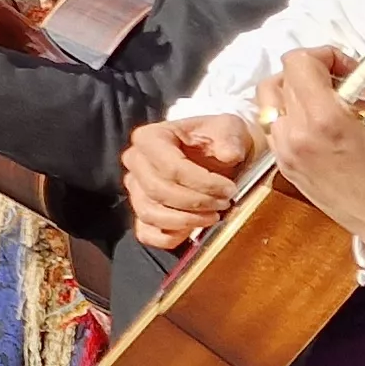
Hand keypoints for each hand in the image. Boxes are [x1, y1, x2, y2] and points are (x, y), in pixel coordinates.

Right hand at [124, 116, 256, 249]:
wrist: (218, 153)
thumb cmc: (220, 138)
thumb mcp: (229, 128)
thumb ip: (229, 138)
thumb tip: (228, 155)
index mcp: (150, 137)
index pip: (170, 167)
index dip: (202, 183)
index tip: (230, 189)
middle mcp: (135, 162)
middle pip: (158, 191)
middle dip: (195, 202)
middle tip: (225, 203)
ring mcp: (135, 189)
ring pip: (151, 213)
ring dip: (186, 220)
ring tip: (215, 216)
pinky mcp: (143, 212)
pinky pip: (146, 233)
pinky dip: (170, 237)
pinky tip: (195, 231)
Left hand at [262, 45, 364, 267]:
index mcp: (324, 121)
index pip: (298, 62)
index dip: (324, 55)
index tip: (350, 70)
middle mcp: (295, 136)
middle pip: (278, 79)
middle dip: (309, 73)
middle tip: (340, 84)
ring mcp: (286, 156)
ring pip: (268, 104)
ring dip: (292, 94)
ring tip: (326, 103)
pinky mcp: (287, 172)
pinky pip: (273, 130)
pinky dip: (289, 118)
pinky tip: (320, 127)